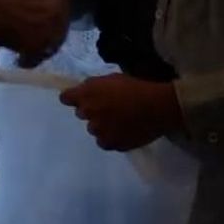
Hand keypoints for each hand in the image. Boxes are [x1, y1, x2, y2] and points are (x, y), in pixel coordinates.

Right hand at [0, 0, 68, 65]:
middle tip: (37, 20)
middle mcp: (57, 19)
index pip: (63, 2)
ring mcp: (45, 37)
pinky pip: (36, 56)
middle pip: (59, 23)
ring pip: (50, 40)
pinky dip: (31, 56)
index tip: (44, 3)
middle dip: (51, 21)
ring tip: (30, 36)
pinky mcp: (30, 52)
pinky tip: (23, 53)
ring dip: (44, 39)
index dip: (53, 2)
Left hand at [59, 74, 183, 150]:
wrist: (157, 107)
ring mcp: (99, 131)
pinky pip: (105, 142)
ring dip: (102, 125)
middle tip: (108, 108)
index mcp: (86, 94)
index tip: (80, 98)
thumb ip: (94, 86)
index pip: (65, 98)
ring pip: (94, 129)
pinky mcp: (111, 144)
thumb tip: (85, 90)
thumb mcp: (112, 78)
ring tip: (119, 121)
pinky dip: (112, 138)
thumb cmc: (136, 87)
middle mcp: (88, 113)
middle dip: (91, 111)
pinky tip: (124, 131)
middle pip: (82, 113)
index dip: (72, 98)